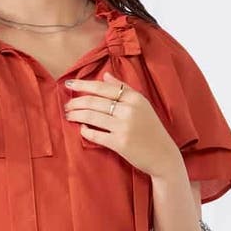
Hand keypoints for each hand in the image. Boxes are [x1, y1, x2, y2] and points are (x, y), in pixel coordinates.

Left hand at [63, 70, 179, 177]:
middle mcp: (129, 110)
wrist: (163, 155)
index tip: (68, 84)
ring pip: (91, 116)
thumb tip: (105, 75)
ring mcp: (124, 127)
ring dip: (76, 115)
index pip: (103, 87)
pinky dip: (85, 131)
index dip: (83, 85)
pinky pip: (95, 134)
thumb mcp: (142, 105)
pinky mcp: (119, 143)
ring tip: (69, 115)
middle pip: (94, 101)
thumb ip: (124, 89)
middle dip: (75, 102)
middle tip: (66, 105)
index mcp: (135, 98)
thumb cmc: (151, 129)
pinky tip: (82, 129)